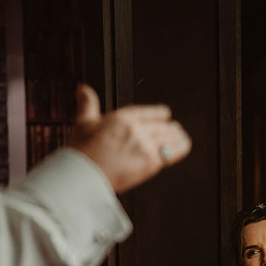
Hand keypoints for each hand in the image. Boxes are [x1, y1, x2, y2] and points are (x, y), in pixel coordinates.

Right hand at [69, 84, 190, 193]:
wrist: (83, 176)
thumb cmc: (82, 152)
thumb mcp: (83, 122)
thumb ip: (88, 103)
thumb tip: (82, 88)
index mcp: (124, 117)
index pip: (153, 112)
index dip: (161, 114)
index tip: (164, 116)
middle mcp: (137, 129)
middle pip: (164, 126)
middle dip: (170, 128)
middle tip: (174, 129)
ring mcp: (146, 146)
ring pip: (171, 138)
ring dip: (177, 137)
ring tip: (181, 137)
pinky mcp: (151, 163)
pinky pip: (172, 153)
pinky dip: (179, 148)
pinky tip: (183, 146)